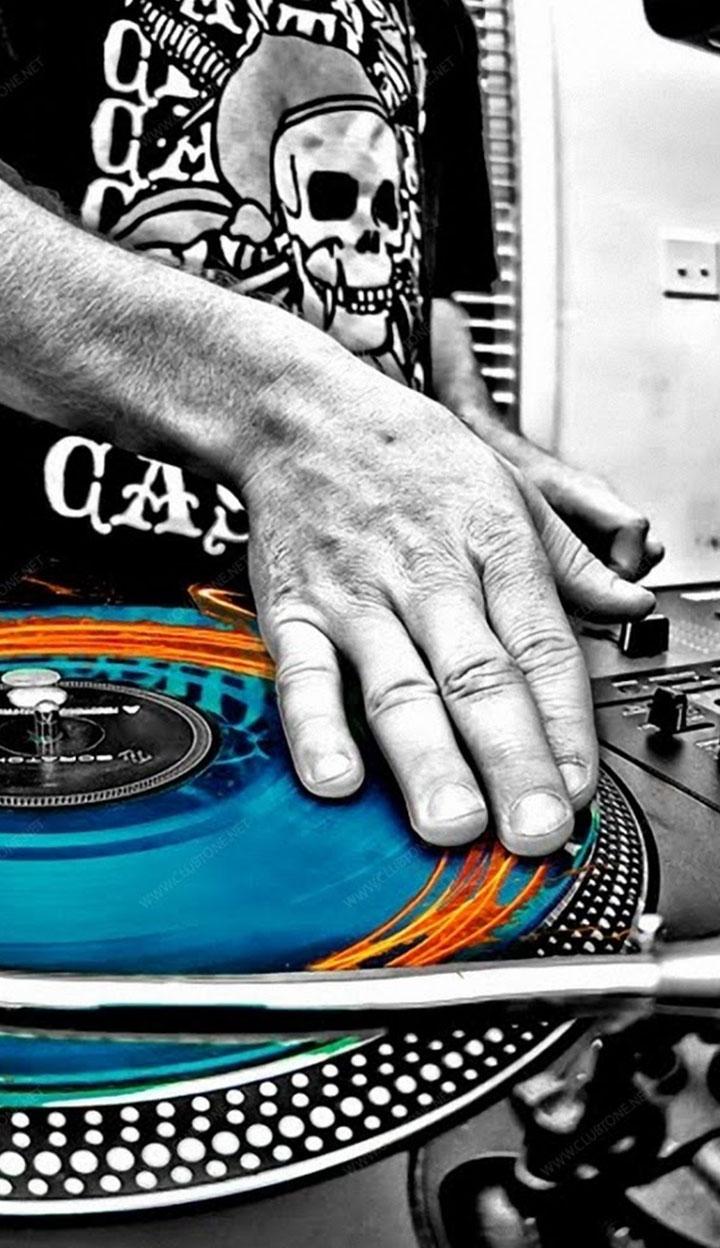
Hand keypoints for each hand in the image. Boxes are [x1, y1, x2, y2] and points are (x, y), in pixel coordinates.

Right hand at [244, 365, 654, 857]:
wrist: (303, 412)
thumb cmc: (410, 455)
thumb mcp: (508, 485)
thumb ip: (569, 559)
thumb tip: (630, 603)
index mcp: (493, 546)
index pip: (543, 647)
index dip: (565, 725)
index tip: (578, 790)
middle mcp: (430, 576)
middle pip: (479, 678)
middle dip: (511, 760)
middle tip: (531, 830)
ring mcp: (358, 596)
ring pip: (398, 686)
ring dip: (426, 760)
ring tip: (451, 823)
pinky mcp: (293, 609)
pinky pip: (304, 674)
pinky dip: (316, 730)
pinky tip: (336, 780)